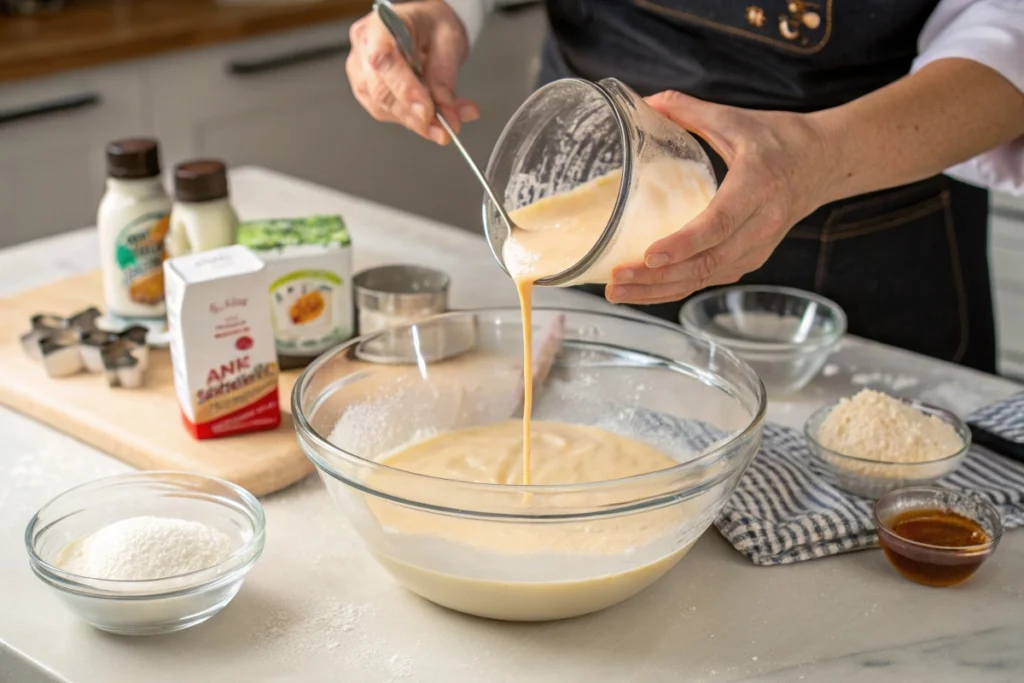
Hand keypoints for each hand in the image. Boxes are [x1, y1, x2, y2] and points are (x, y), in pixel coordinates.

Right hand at [346, 1, 478, 144]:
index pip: (383, 61)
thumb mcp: (449, 41)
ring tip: (446, 120)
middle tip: (443, 128)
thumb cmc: (433, 25)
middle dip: (413, 115)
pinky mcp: (368, 90)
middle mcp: (364, 47)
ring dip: (416, 121)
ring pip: (381, 108)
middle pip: (378, 90)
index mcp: (380, 25)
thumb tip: (447, 117)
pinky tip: (433, 118)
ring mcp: (361, 71)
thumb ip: (444, 79)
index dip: (404, 90)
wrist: (428, 27)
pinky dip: (413, 121)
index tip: (428, 112)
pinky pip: (387, 114)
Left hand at [606, 91, 831, 304]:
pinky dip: (674, 288)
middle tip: (616, 279)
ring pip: (705, 278)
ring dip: (659, 289)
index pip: (719, 223)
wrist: (824, 163)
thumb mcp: (734, 119)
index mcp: (757, 185)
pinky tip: (643, 290)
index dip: (684, 243)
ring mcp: (758, 248)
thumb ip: (687, 110)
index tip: (650, 254)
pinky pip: (709, 280)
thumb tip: (642, 101)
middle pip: (706, 262)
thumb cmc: (779, 139)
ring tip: (618, 290)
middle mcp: (761, 224)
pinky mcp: (750, 260)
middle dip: (657, 276)